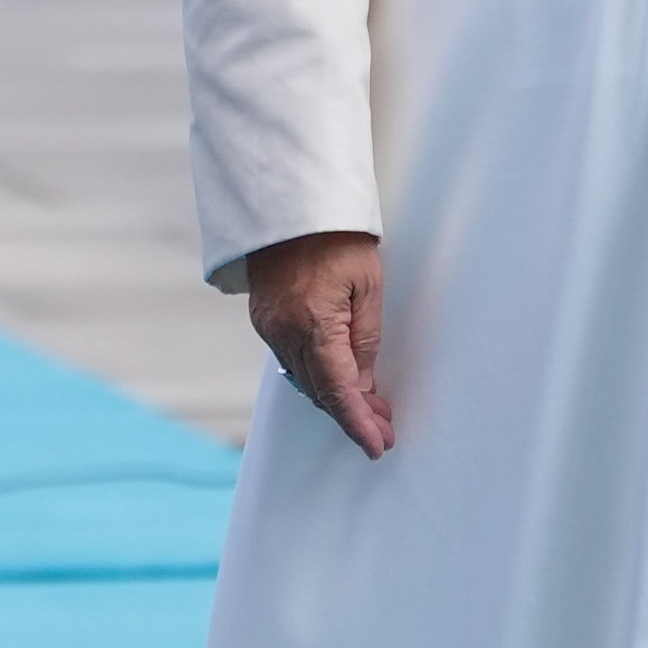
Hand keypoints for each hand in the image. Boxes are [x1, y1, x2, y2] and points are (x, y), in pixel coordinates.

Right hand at [245, 230, 393, 456]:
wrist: (290, 202)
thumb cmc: (336, 237)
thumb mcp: (368, 285)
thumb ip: (365, 339)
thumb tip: (363, 385)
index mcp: (315, 323)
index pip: (339, 391)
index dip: (359, 424)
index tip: (377, 446)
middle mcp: (284, 332)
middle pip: (320, 391)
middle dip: (353, 415)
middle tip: (384, 428)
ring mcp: (269, 327)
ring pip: (304, 379)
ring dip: (335, 396)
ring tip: (370, 407)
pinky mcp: (263, 319)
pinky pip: (291, 360)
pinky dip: (315, 375)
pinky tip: (338, 377)